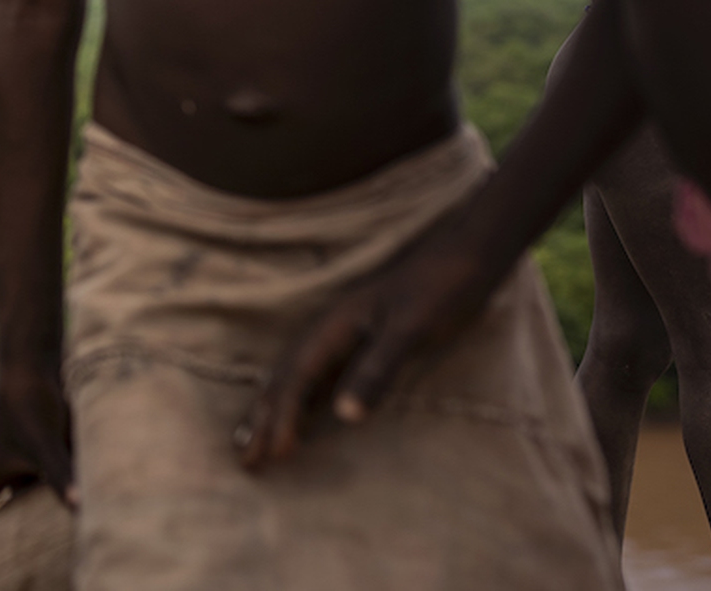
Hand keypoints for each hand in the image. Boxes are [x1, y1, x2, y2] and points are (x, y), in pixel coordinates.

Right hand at [0, 360, 74, 532]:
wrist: (40, 363)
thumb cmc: (32, 403)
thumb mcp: (44, 445)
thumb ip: (60, 476)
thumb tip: (80, 508)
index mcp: (0, 470)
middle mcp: (16, 466)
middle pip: (20, 506)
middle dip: (23, 523)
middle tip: (29, 544)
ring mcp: (36, 456)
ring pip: (47, 488)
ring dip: (57, 495)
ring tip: (76, 513)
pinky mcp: (57, 446)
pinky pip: (66, 470)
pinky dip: (76, 475)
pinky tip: (94, 479)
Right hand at [237, 219, 505, 471]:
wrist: (466, 251)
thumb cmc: (441, 288)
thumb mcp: (411, 330)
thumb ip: (376, 370)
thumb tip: (344, 417)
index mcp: (333, 326)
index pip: (297, 379)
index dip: (283, 417)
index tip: (274, 455)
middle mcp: (328, 328)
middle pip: (284, 377)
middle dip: (261, 417)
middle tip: (244, 459)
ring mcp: (342, 330)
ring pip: (295, 375)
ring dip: (273, 407)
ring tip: (252, 438)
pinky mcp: (360, 336)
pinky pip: (317, 372)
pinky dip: (300, 397)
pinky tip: (301, 410)